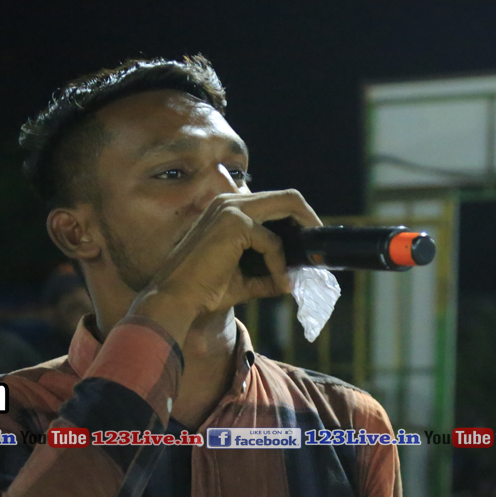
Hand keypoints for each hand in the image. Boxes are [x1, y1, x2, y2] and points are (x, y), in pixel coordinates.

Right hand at [130, 190, 321, 343]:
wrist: (176, 299)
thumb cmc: (204, 290)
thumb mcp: (245, 279)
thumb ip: (268, 272)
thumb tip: (292, 278)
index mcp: (229, 209)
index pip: (275, 202)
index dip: (298, 220)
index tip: (309, 243)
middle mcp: (230, 201)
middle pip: (287, 197)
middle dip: (309, 220)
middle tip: (319, 246)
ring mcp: (231, 208)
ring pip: (287, 206)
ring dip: (301, 237)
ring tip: (305, 264)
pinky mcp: (235, 223)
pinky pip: (273, 242)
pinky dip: (279, 265)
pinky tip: (278, 283)